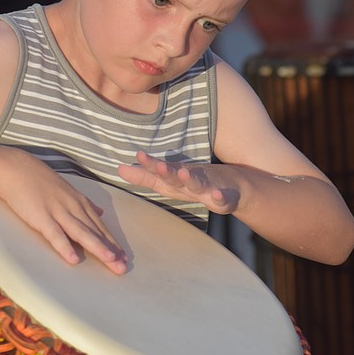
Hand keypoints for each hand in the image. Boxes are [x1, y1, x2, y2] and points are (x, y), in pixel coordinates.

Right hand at [0, 157, 127, 274]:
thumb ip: (84, 203)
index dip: (112, 242)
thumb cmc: (39, 180)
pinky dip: (65, 247)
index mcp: (79, 202)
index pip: (99, 225)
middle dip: (111, 250)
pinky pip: (55, 234)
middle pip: (95, 232)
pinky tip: (74, 260)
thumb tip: (100, 212)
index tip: (124, 256)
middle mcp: (73, 207)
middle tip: (123, 266)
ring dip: (98, 248)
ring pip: (82, 233)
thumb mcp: (67, 190)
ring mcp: (58, 212)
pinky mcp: (41, 217)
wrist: (15, 168)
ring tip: (111, 262)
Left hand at [118, 151, 240, 214]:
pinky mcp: (224, 199)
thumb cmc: (196, 183)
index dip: (149, 165)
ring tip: (184, 174)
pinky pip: (222, 199)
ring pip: (198, 183)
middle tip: (158, 166)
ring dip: (191, 179)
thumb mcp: (169, 182)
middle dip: (167, 171)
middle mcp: (190, 180)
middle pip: (176, 175)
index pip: (159, 172)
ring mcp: (208, 188)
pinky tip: (217, 196)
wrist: (234, 187)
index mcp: (176, 179)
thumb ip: (145, 177)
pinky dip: (220, 197)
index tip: (138, 155)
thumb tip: (119, 169)